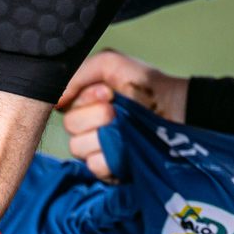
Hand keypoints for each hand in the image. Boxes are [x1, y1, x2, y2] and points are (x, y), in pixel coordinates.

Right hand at [57, 50, 187, 180]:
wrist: (178, 109)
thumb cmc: (146, 85)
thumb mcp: (111, 64)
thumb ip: (79, 74)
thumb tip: (56, 100)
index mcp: (83, 103)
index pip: (62, 105)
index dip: (85, 99)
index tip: (108, 92)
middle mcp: (86, 127)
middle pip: (70, 127)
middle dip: (96, 115)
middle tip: (118, 110)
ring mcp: (97, 149)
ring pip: (79, 148)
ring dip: (103, 136)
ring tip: (125, 130)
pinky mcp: (110, 169)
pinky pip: (95, 167)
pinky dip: (110, 158)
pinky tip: (127, 149)